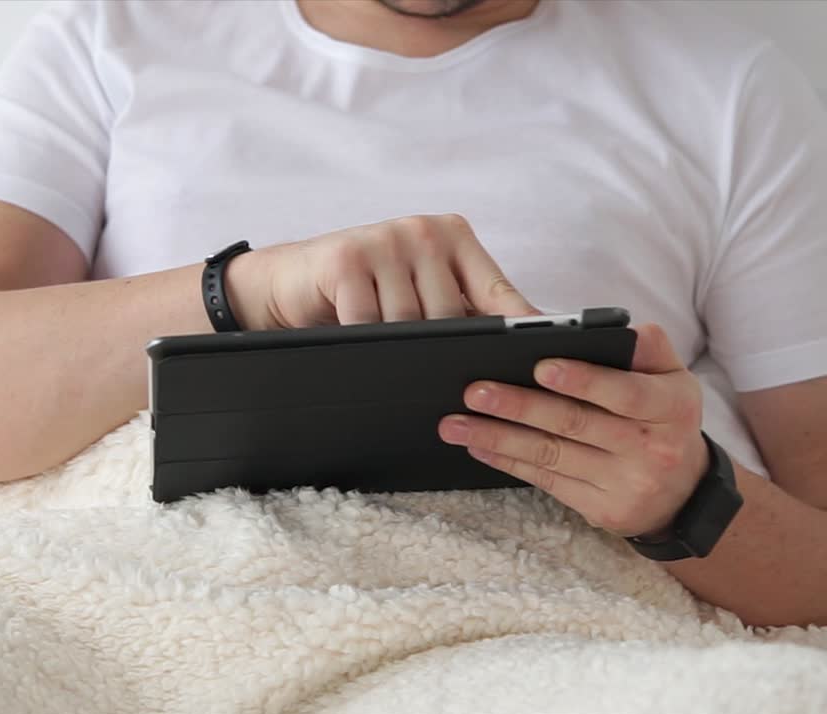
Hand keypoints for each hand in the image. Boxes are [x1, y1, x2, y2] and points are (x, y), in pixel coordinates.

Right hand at [226, 214, 537, 329]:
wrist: (288, 280)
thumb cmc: (363, 293)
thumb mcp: (419, 294)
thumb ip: (462, 312)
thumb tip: (518, 354)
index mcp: (453, 237)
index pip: (497, 291)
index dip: (518, 328)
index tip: (538, 357)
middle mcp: (424, 231)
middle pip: (452, 317)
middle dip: (441, 350)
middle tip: (428, 369)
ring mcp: (386, 240)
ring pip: (410, 323)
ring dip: (396, 347)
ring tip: (384, 348)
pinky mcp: (347, 258)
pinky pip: (369, 322)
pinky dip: (362, 341)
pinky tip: (353, 336)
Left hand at [438, 324, 708, 536]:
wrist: (685, 494)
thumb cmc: (665, 418)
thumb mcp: (673, 378)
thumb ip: (647, 348)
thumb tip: (614, 328)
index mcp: (672, 406)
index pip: (625, 393)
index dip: (582, 380)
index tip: (540, 366)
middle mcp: (652, 448)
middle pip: (576, 424)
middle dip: (520, 406)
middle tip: (475, 391)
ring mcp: (626, 484)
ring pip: (552, 455)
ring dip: (498, 437)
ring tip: (455, 423)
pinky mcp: (601, 510)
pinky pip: (547, 481)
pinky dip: (508, 462)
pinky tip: (478, 446)